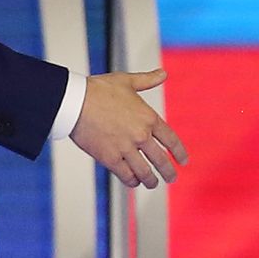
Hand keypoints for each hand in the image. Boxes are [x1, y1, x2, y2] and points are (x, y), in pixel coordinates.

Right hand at [68, 68, 185, 188]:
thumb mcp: (127, 81)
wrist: (75, 101)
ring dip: (151, 181)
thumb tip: (163, 74)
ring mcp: (126, 148)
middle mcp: (141, 135)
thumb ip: (147, 80)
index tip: (183, 161)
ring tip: (153, 184)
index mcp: (149, 117)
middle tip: (171, 178)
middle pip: (161, 160)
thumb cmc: (99, 89)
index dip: (179, 152)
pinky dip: (132, 181)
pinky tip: (134, 182)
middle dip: (168, 172)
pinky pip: (126, 175)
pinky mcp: (110, 158)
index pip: (171, 140)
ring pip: (144, 172)